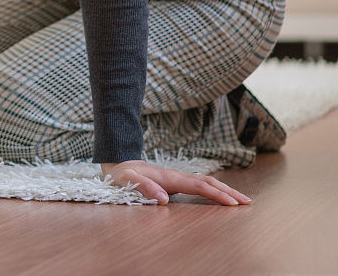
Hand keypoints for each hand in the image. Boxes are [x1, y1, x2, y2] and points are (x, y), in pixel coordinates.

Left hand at [101, 160, 251, 205]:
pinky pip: (200, 185)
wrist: (118, 163)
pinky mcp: (177, 182)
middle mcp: (177, 176)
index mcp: (169, 178)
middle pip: (208, 182)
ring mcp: (178, 178)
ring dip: (224, 190)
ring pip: (206, 182)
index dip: (216, 194)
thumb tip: (165, 198)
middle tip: (247, 202)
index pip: (198, 186)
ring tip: (241, 200)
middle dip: (228, 191)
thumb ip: (144, 188)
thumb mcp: (127, 180)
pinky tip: (221, 196)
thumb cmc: (121, 174)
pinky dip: (214, 190)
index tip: (232, 203)